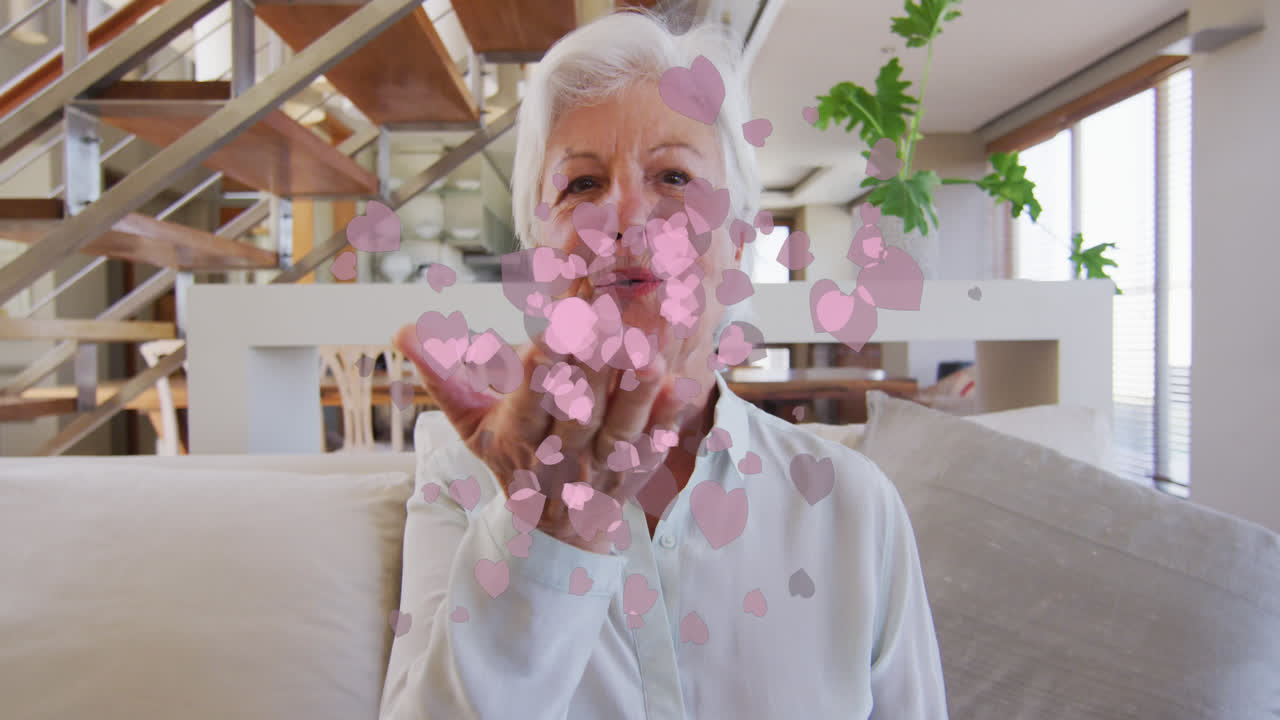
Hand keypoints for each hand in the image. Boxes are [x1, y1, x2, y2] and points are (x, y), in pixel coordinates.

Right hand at [393, 323, 686, 553]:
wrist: (551, 533)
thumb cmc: (511, 462)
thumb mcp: (470, 424)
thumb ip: (443, 376)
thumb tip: (402, 328)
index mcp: (516, 436)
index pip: (530, 396)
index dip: (545, 364)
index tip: (559, 326)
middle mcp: (559, 453)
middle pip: (577, 410)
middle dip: (593, 366)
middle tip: (610, 318)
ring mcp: (600, 468)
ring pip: (618, 431)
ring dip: (634, 394)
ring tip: (650, 354)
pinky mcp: (634, 476)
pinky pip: (654, 449)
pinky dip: (668, 421)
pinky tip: (684, 386)